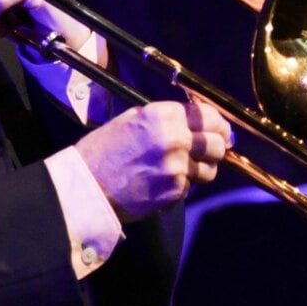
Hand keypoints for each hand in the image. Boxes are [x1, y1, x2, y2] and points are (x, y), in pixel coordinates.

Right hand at [73, 97, 234, 220]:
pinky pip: (190, 187)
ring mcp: (177, 166)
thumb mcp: (132, 120)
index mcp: (163, 115)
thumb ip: (167, 118)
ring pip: (210, 169)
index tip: (220, 131)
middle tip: (207, 153)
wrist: (85, 187)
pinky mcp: (175, 190)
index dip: (219, 125)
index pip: (209, 116)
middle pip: (217, 143)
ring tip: (178, 170)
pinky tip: (160, 184)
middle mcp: (175, 138)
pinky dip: (180, 187)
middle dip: (215, 149)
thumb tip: (198, 121)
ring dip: (200, 170)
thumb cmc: (102, 151)